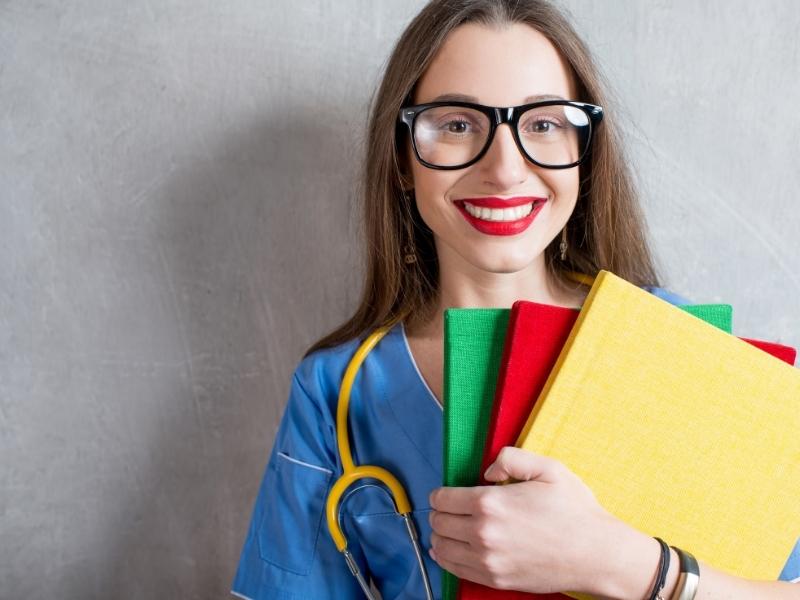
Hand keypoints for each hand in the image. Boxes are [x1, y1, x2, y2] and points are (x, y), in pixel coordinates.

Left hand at [428, 447, 622, 593]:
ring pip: (441, 547)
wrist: (596, 553)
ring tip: (447, 528)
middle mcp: (484, 533)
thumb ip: (511, 458)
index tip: (446, 493)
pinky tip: (448, 550)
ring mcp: (488, 560)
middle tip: (447, 509)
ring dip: (439, 536)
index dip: (441, 494)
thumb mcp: (548, 468)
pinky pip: (454, 570)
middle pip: (438, 522)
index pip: (443, 499)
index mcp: (491, 503)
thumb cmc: (574, 510)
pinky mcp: (496, 579)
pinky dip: (446, 558)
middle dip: (439, 513)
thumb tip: (487, 471)